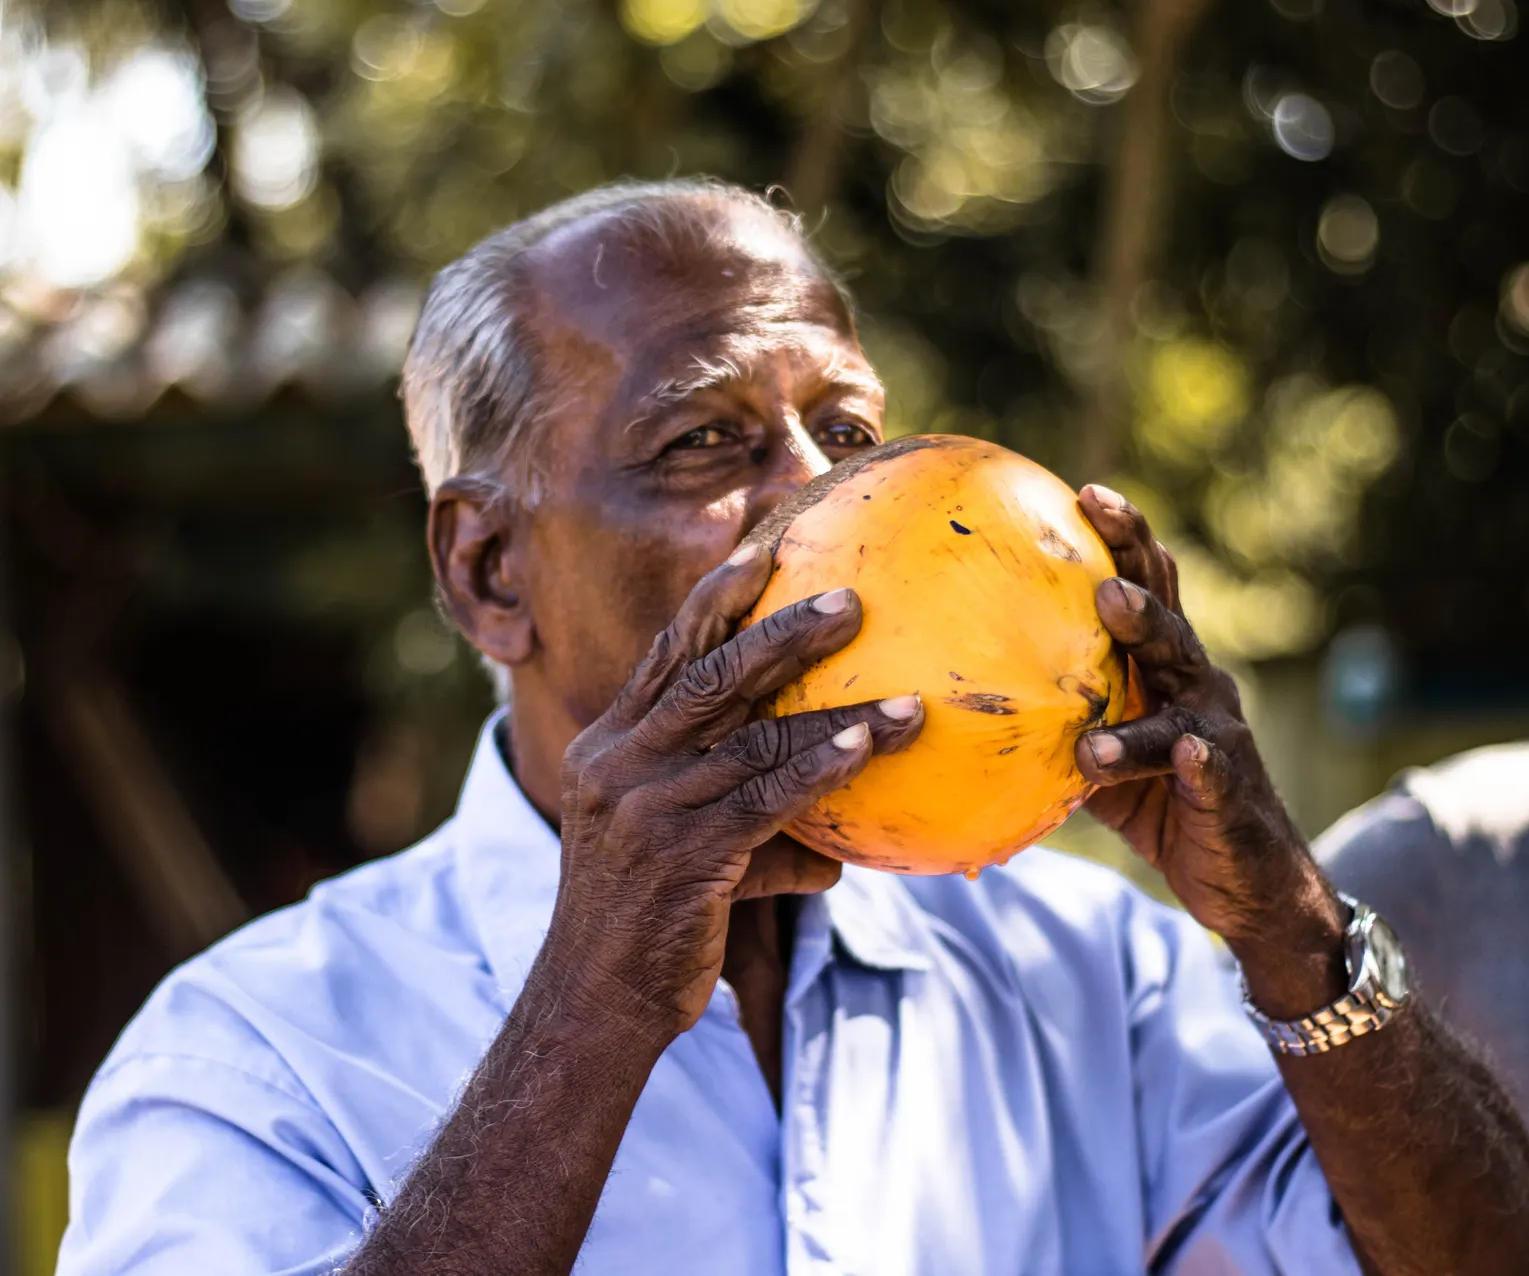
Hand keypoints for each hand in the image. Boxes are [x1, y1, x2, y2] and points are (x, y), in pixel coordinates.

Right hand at [545, 545, 923, 1039]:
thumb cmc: (646, 925)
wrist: (593, 1005)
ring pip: (751, 734)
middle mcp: (621, 762)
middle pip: (708, 671)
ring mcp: (647, 806)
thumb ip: (747, 829)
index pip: (668, 654)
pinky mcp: (681, 855)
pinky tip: (868, 750)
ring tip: (906, 700)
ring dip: (836, 710)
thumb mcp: (682, 853)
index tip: (764, 553)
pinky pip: (765, 800)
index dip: (716, 600)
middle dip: (781, 628)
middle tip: (850, 599)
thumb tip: (833, 852)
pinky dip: (820, 769)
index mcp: (612, 746)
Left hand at [1073, 486, 1344, 1014]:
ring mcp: (1216, 735)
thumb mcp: (1101, 764)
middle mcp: (1196, 689)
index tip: (1085, 492)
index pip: (1145, 593)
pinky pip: (1208, 770)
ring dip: (1147, 636)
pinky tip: (1186, 753)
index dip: (1124, 541)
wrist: (1247, 887)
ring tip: (1111, 607)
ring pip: (1181, 678)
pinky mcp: (1228, 791)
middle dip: (1134, 559)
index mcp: (1164, 675)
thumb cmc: (1163, 812)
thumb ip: (1055, 730)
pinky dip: (1194, 760)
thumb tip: (967, 713)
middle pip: (1165, 613)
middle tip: (1097, 514)